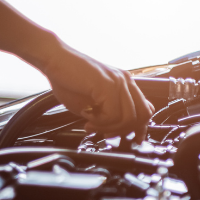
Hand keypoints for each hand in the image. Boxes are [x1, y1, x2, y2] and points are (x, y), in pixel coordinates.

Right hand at [38, 43, 153, 138]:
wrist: (53, 60)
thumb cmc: (67, 79)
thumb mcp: (91, 102)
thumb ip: (106, 113)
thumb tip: (115, 130)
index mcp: (124, 84)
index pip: (145, 109)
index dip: (140, 128)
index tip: (130, 139)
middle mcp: (125, 81)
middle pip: (142, 116)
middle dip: (123, 131)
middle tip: (104, 133)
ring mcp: (119, 82)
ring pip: (128, 118)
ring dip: (108, 128)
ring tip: (91, 125)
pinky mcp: (108, 85)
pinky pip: (113, 114)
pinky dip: (99, 122)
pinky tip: (86, 116)